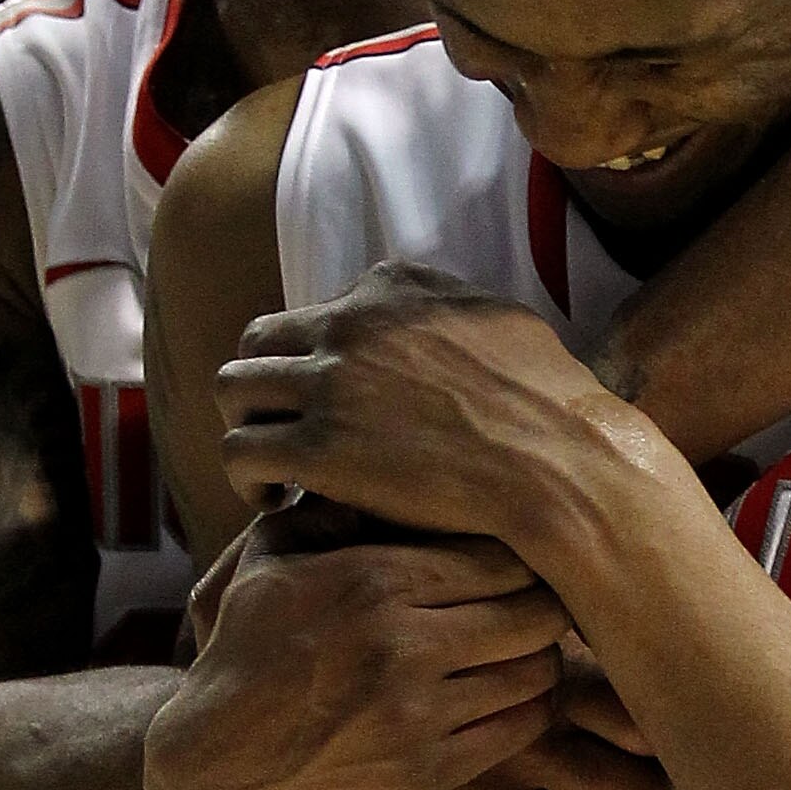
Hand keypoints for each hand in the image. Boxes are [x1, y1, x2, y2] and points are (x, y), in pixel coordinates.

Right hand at [147, 506, 571, 789]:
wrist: (219, 769)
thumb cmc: (248, 653)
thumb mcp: (268, 563)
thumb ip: (330, 512)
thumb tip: (383, 465)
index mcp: (372, 580)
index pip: (500, 554)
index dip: (525, 554)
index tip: (525, 558)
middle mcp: (402, 642)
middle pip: (536, 611)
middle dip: (548, 604)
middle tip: (543, 603)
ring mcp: (418, 712)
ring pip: (536, 671)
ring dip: (542, 659)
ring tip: (530, 649)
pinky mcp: (428, 771)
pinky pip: (519, 729)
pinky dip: (529, 710)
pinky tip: (513, 697)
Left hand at [216, 266, 650, 555]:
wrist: (558, 464)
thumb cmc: (549, 406)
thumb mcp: (499, 321)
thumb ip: (446, 312)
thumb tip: (433, 319)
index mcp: (391, 288)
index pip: (319, 312)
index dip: (318, 362)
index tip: (331, 402)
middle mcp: (350, 322)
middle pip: (260, 341)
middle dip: (265, 386)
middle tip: (282, 430)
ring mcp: (328, 382)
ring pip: (232, 389)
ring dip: (246, 426)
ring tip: (270, 467)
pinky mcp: (316, 448)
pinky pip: (240, 451)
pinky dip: (247, 477)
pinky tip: (273, 501)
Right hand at [389, 655, 672, 789]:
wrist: (341, 707)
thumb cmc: (454, 669)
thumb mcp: (518, 638)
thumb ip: (581, 650)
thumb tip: (662, 651)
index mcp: (553, 684)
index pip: (652, 733)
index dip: (663, 746)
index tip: (645, 746)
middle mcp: (532, 744)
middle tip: (627, 789)